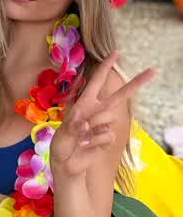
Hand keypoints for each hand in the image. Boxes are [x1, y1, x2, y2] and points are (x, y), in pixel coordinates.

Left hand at [50, 50, 155, 178]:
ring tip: (81, 135)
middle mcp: (97, 111)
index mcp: (85, 103)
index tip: (116, 52)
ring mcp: (104, 125)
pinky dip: (94, 140)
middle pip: (121, 95)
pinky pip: (107, 135)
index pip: (97, 82)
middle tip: (153, 70)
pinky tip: (86, 145)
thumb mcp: (62, 133)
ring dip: (93, 125)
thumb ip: (73, 126)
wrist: (67, 163)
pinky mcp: (108, 139)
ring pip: (109, 117)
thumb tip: (85, 124)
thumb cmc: (62, 144)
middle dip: (137, 82)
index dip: (106, 67)